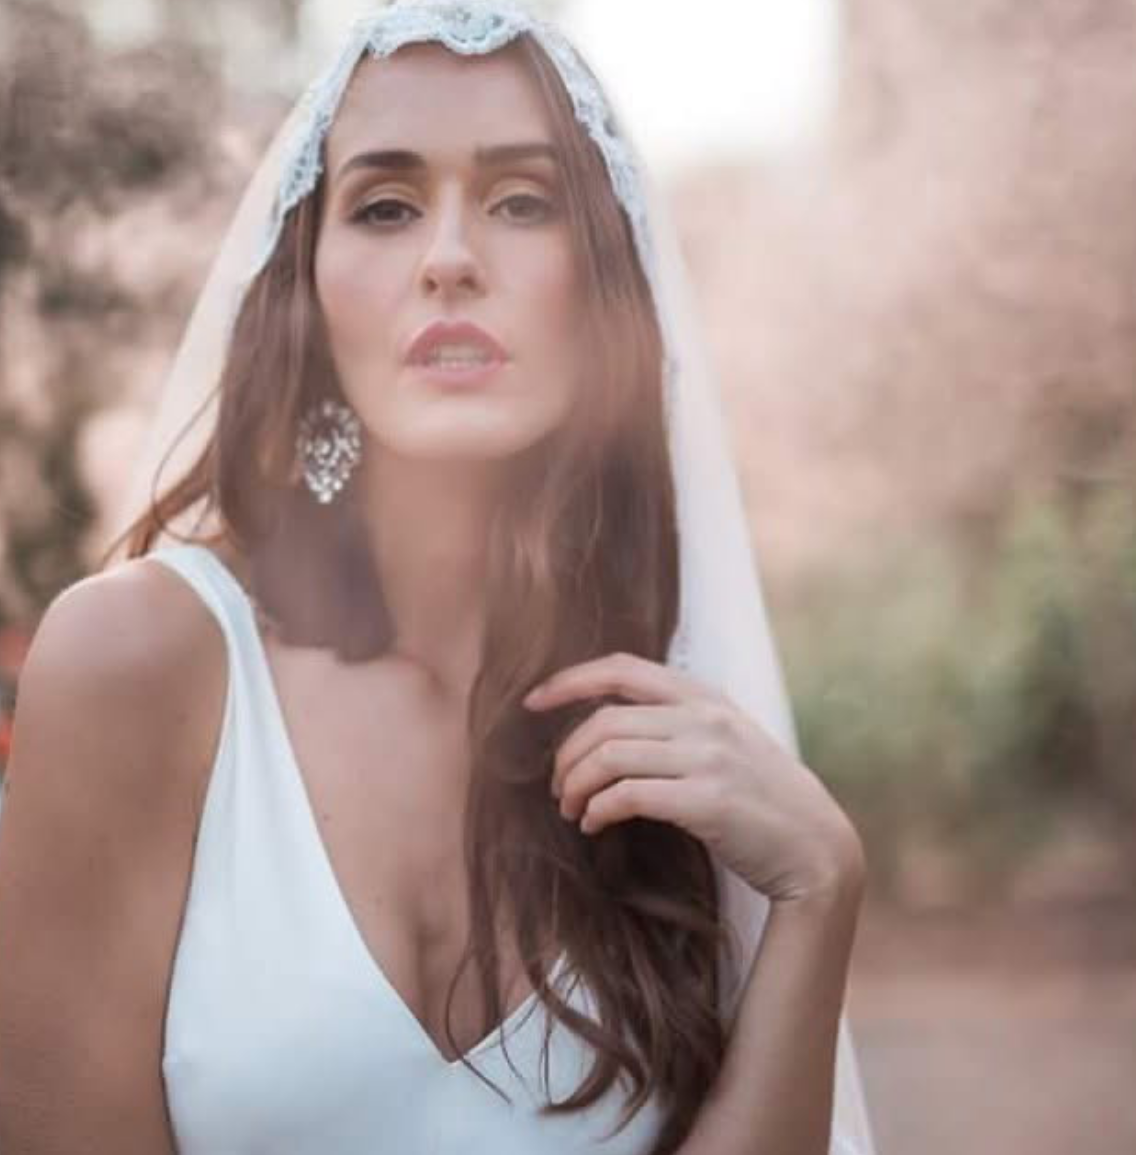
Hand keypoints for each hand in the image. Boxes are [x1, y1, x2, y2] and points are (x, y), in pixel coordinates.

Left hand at [523, 651, 864, 904]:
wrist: (816, 847)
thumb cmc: (763, 798)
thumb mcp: (728, 739)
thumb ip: (680, 722)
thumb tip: (609, 727)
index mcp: (705, 697)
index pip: (622, 668)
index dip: (570, 680)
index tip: (533, 702)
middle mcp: (704, 718)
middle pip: (605, 720)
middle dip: (566, 754)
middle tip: (557, 787)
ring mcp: (707, 757)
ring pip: (609, 756)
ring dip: (575, 785)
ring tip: (571, 809)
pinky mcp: (707, 800)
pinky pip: (626, 796)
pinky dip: (597, 810)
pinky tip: (594, 825)